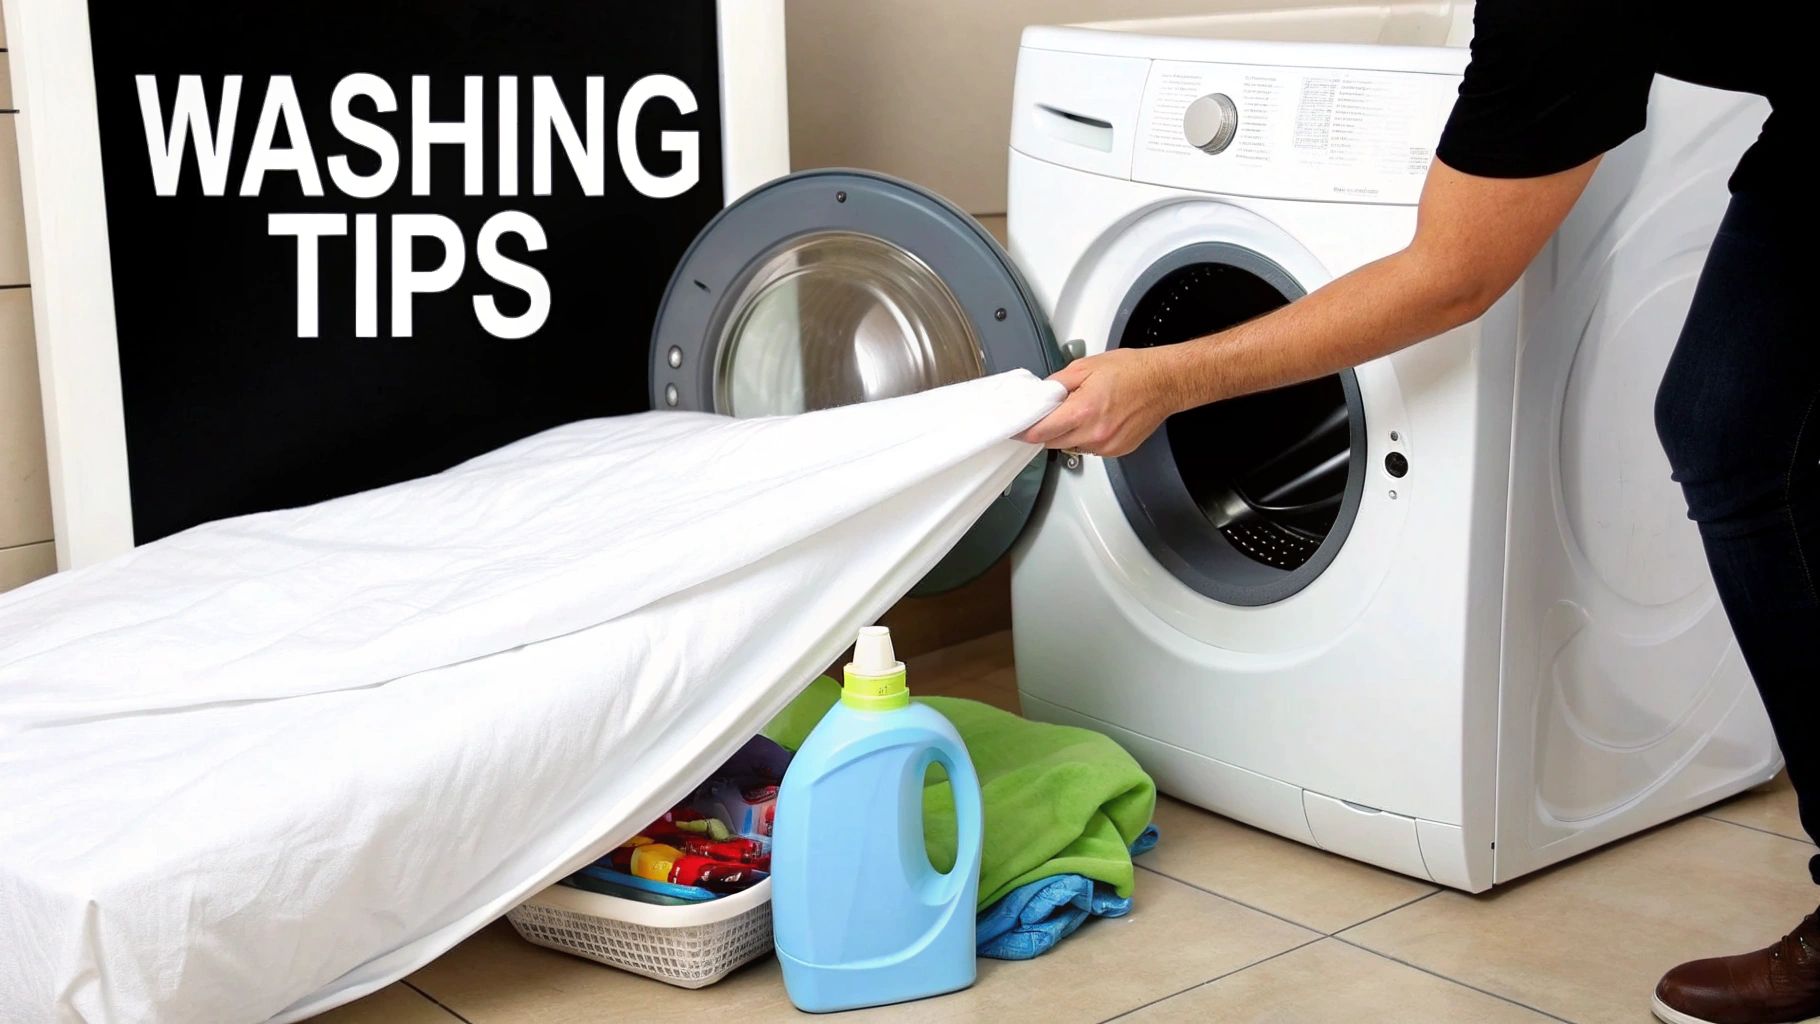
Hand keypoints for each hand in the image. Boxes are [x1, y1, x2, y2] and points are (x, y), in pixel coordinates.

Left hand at [1017, 347, 1185, 456]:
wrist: (1165, 382)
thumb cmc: (1133, 371)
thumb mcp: (1086, 366)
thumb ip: (1057, 383)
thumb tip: (1041, 395)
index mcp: (1083, 411)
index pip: (1040, 432)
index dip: (1025, 431)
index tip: (1016, 428)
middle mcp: (1094, 434)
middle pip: (1052, 443)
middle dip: (1046, 430)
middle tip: (1050, 413)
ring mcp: (1107, 446)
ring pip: (1071, 446)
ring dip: (1067, 434)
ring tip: (1082, 411)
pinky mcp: (1117, 451)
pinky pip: (1090, 448)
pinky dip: (1086, 437)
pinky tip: (1097, 419)